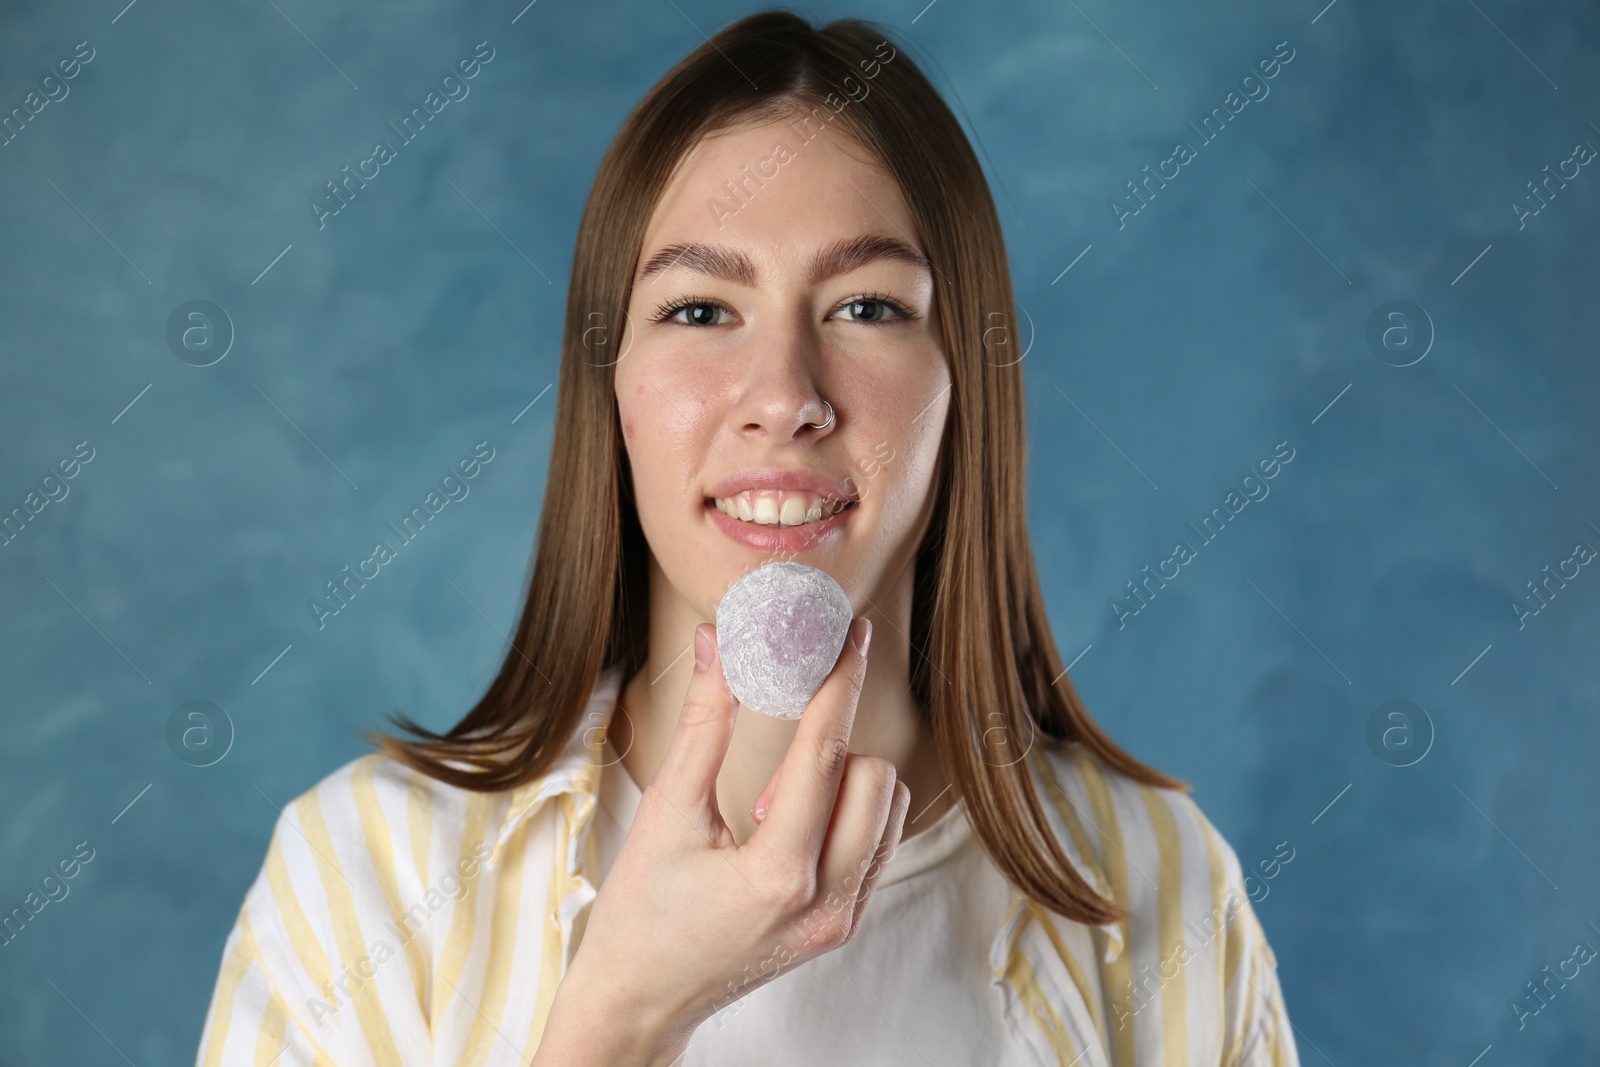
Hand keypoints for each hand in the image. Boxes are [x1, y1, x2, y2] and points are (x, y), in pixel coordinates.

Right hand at [533, 617, 909, 1065]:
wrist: (641, 1000)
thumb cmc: (640, 913)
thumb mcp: (665, 811)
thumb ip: (702, 722)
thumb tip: (718, 642)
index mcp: (777, 875)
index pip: (826, 755)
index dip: (839, 682)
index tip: (851, 632)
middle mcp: (827, 903)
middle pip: (873, 777)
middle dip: (831, 747)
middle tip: (768, 769)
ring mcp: (843, 919)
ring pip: (885, 808)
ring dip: (842, 782)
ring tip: (770, 808)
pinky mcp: (845, 924)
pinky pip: (877, 841)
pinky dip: (848, 812)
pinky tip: (790, 825)